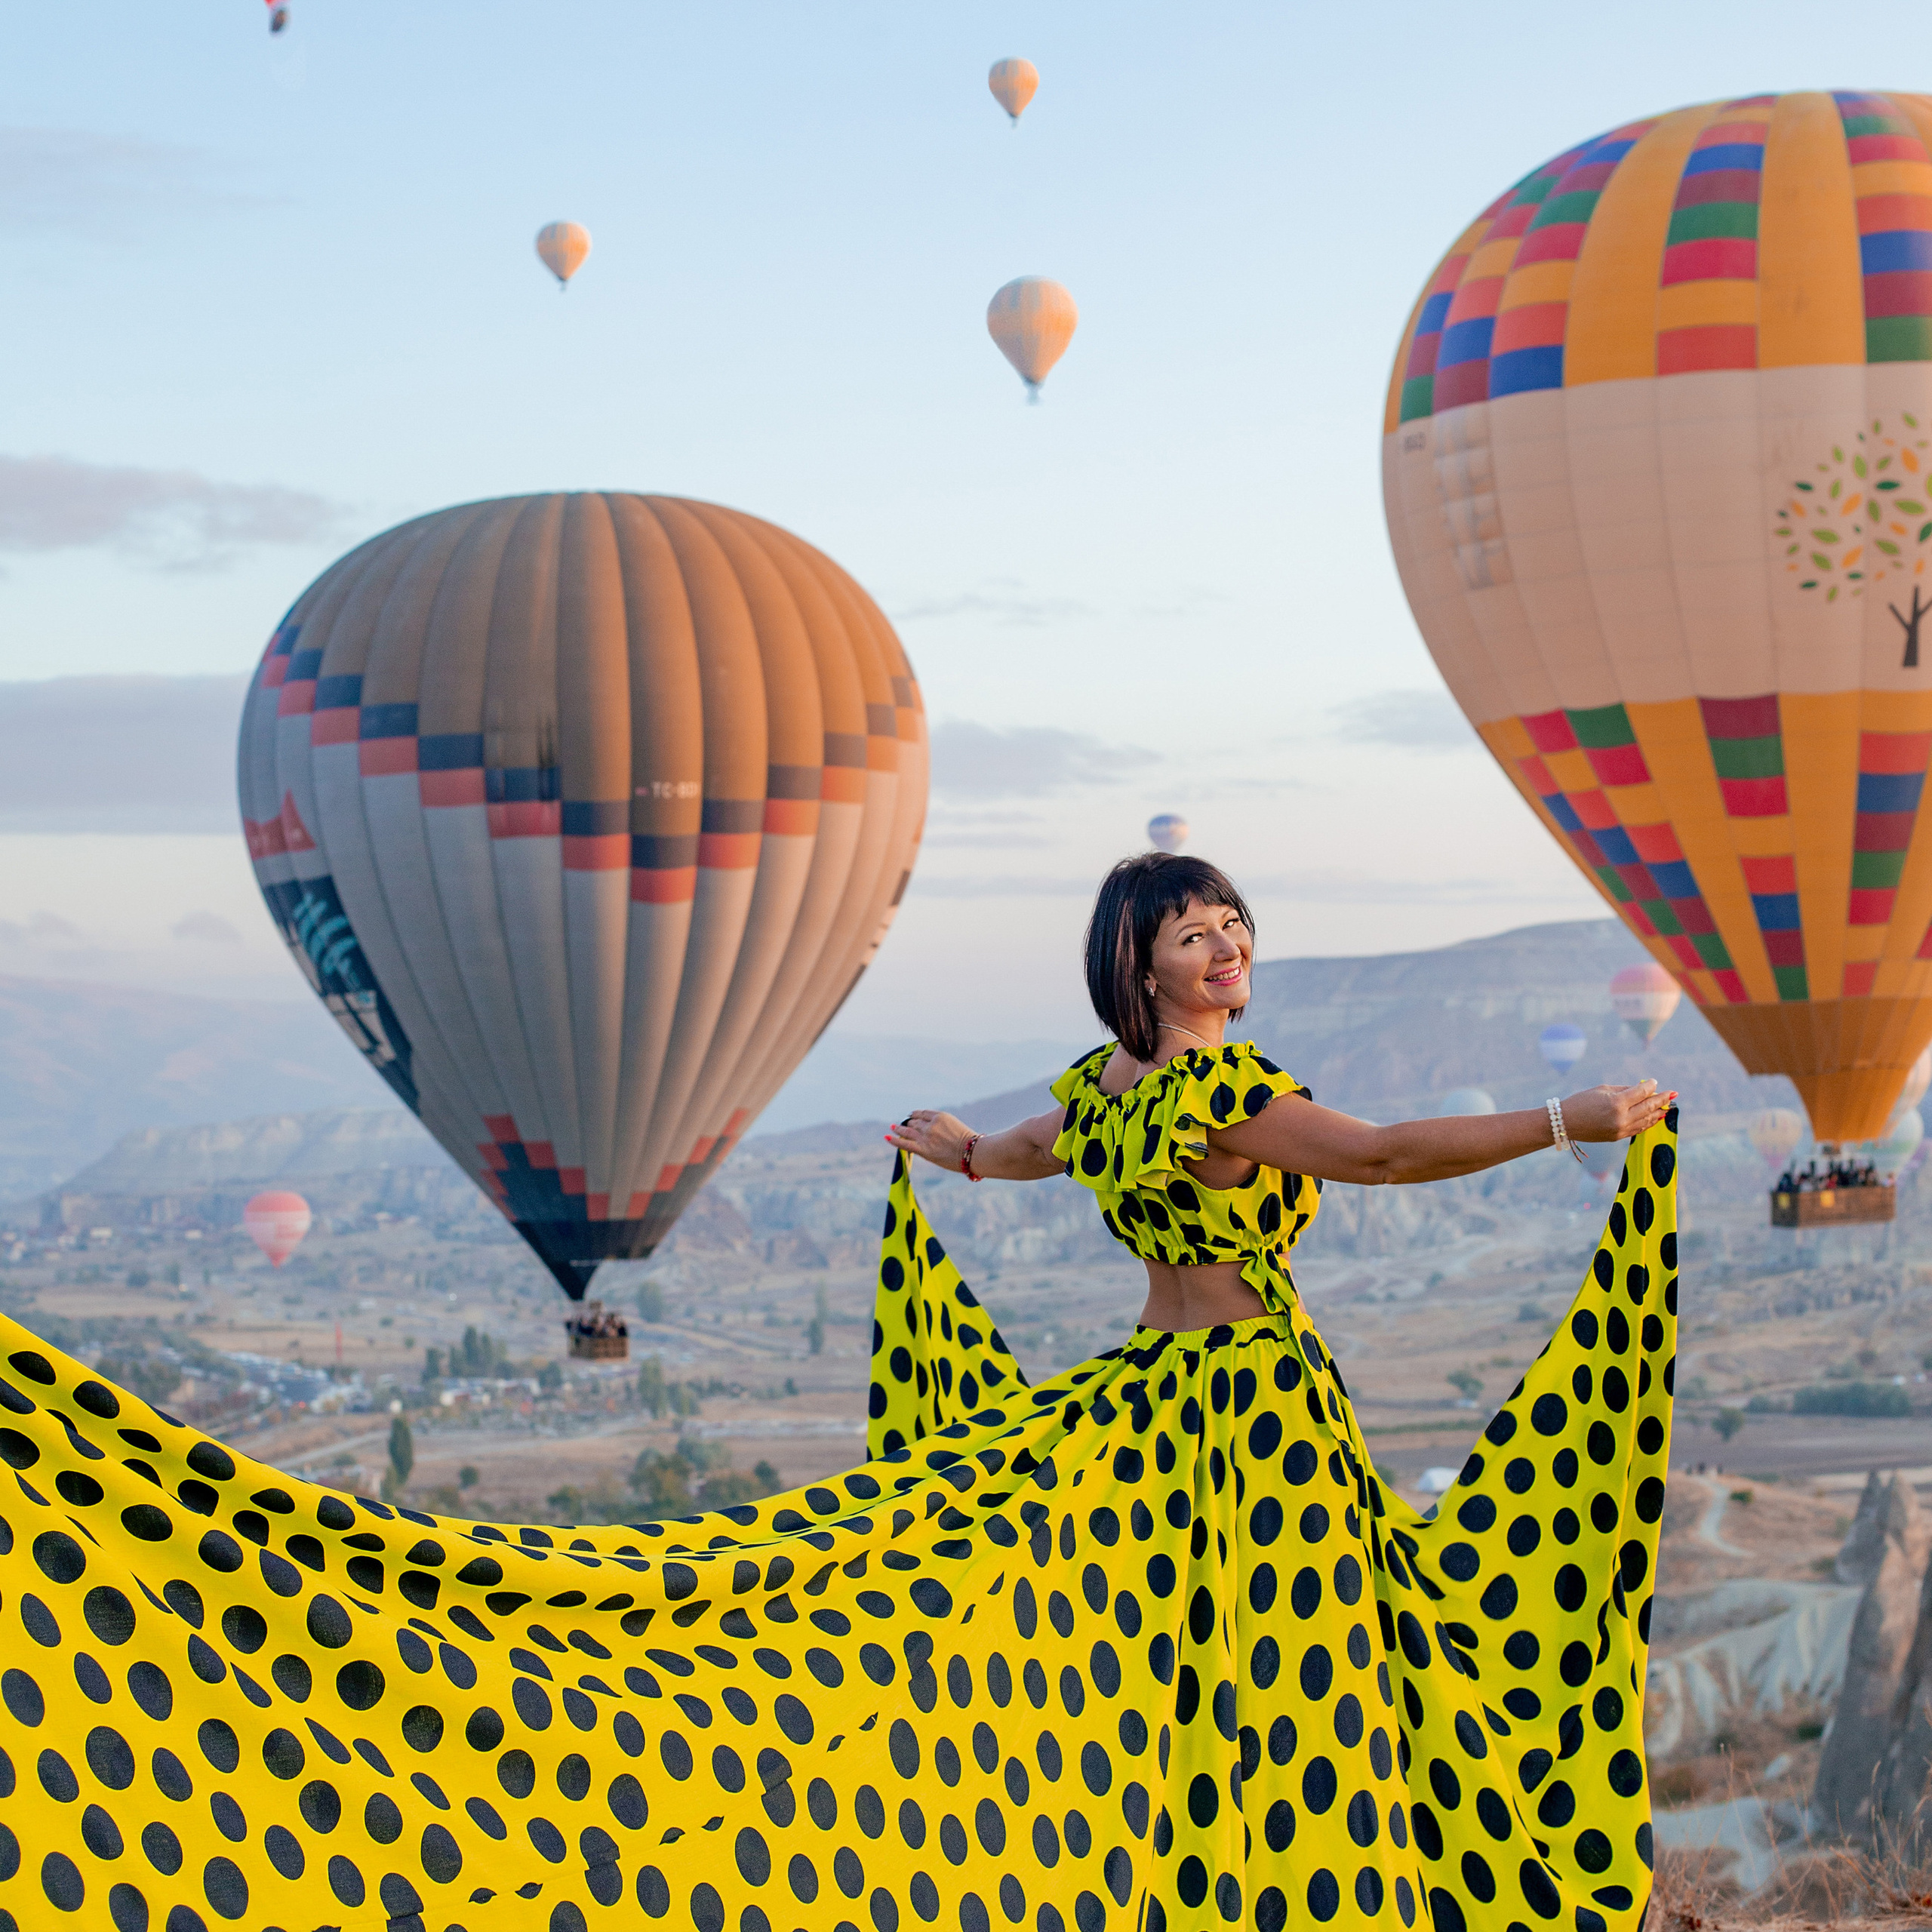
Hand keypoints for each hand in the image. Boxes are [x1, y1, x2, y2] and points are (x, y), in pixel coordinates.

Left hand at [885, 1110, 975, 1171]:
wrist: (973, 1153)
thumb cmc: (970, 1143)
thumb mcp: (955, 1126)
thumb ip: (943, 1126)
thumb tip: (936, 1131)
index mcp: (940, 1116)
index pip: (923, 1113)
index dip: (915, 1115)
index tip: (911, 1116)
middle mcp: (931, 1124)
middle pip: (914, 1121)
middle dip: (909, 1123)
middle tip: (903, 1124)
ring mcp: (926, 1136)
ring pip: (908, 1130)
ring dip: (899, 1128)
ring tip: (894, 1127)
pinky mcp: (923, 1149)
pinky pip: (904, 1143)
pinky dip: (894, 1140)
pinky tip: (887, 1136)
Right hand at [1559, 1081, 1676, 1142]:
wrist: (1565, 1123)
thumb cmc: (1581, 1102)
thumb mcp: (1602, 1090)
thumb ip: (1623, 1090)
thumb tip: (1641, 1090)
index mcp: (1616, 1103)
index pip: (1641, 1093)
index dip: (1650, 1086)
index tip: (1655, 1082)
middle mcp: (1621, 1118)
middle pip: (1648, 1107)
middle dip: (1661, 1100)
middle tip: (1673, 1094)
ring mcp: (1621, 1129)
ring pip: (1646, 1120)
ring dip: (1659, 1113)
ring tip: (1668, 1107)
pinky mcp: (1618, 1137)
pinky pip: (1638, 1129)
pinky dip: (1648, 1122)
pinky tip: (1655, 1117)